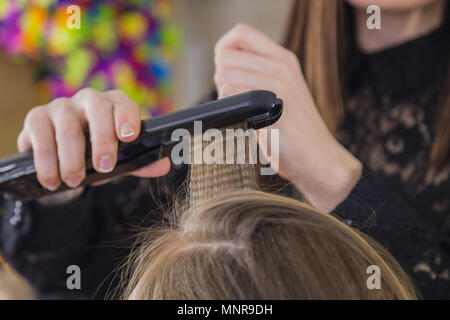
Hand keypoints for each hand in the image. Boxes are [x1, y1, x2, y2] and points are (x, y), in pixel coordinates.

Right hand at [18, 88, 170, 196]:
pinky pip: (39, 135)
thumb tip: (164, 165)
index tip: (128, 137)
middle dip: (102, 139)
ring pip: (67, 126)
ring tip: (74, 181)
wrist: (64, 158)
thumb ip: (141, 163)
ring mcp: (61, 107)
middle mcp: (89, 100)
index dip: (127, 117)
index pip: (124, 103)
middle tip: (104, 167)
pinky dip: (46, 161)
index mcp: (114, 105)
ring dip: (72, 158)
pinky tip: (51, 180)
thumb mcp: (121, 159)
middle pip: (97, 108)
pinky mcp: (36, 118)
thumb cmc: (98, 154)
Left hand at [214, 24, 361, 211]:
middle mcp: (281, 66)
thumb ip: (260, 74)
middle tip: (235, 98)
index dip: (224, 49)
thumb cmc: (295, 130)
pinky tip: (246, 121)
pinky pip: (231, 96)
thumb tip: (224, 67)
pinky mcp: (270, 106)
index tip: (225, 70)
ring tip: (244, 112)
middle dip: (221, 76)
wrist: (319, 158)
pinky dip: (230, 110)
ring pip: (224, 75)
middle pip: (225, 55)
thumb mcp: (283, 90)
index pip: (240, 33)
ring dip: (225, 96)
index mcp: (283, 59)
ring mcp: (277, 85)